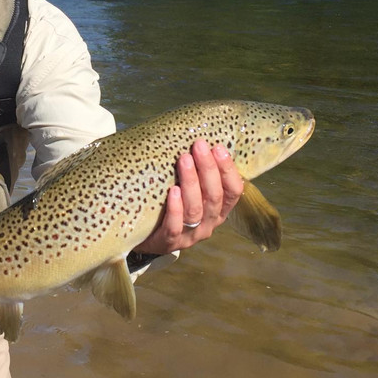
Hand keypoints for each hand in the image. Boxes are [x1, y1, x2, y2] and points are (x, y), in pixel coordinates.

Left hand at [134, 140, 243, 254]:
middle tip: (199, 146)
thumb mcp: (189, 189)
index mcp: (218, 209)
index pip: (233, 191)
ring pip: (196, 210)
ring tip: (184, 160)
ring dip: (192, 183)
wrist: (144, 235)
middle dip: (208, 169)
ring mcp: (190, 235)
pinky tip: (173, 192)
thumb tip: (195, 135)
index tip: (218, 147)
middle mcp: (208, 223)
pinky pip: (174, 227)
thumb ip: (197, 171)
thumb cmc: (171, 204)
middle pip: (214, 197)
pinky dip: (175, 209)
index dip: (228, 170)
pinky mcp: (169, 242)